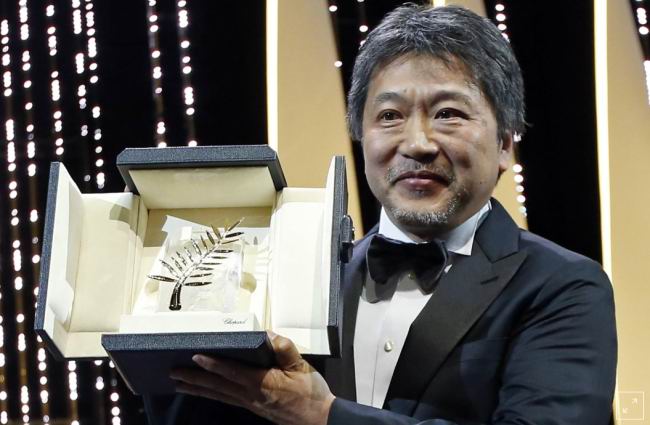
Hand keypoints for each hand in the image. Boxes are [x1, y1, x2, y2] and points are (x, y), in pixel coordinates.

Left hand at [170, 332, 334, 424]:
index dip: (213, 364)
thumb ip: (285, 349)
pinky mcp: (253, 407)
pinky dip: (212, 394)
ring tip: (179, 384)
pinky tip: (205, 391)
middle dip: (195, 379)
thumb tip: (267, 334)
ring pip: (219, 395)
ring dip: (198, 389)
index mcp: (262, 383)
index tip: (196, 356)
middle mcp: (251, 396)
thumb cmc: (311, 393)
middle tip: (173, 373)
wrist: (319, 420)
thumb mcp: (302, 367)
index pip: (232, 372)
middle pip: (218, 386)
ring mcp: (250, 403)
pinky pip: (227, 400)